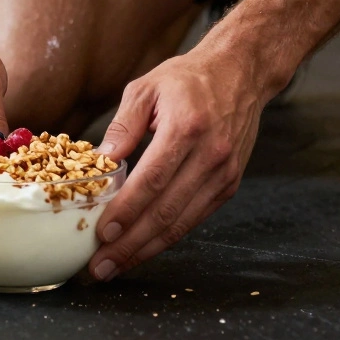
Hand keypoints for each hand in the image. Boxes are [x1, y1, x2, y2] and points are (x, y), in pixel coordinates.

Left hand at [88, 47, 267, 280]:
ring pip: (181, 223)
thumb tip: (101, 161)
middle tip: (99, 267)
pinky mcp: (229, 184)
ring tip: (114, 266)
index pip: (152, 180)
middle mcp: (209, 155)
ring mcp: (223, 173)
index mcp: (186, 128)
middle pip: (165, 211)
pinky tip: (142, 248)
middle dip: (130, 245)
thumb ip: (123, 125)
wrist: (240, 73)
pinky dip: (167, 238)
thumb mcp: (146, 88)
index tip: (101, 233)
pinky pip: (194, 218)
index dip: (126, 211)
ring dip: (146, 250)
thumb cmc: (187, 78)